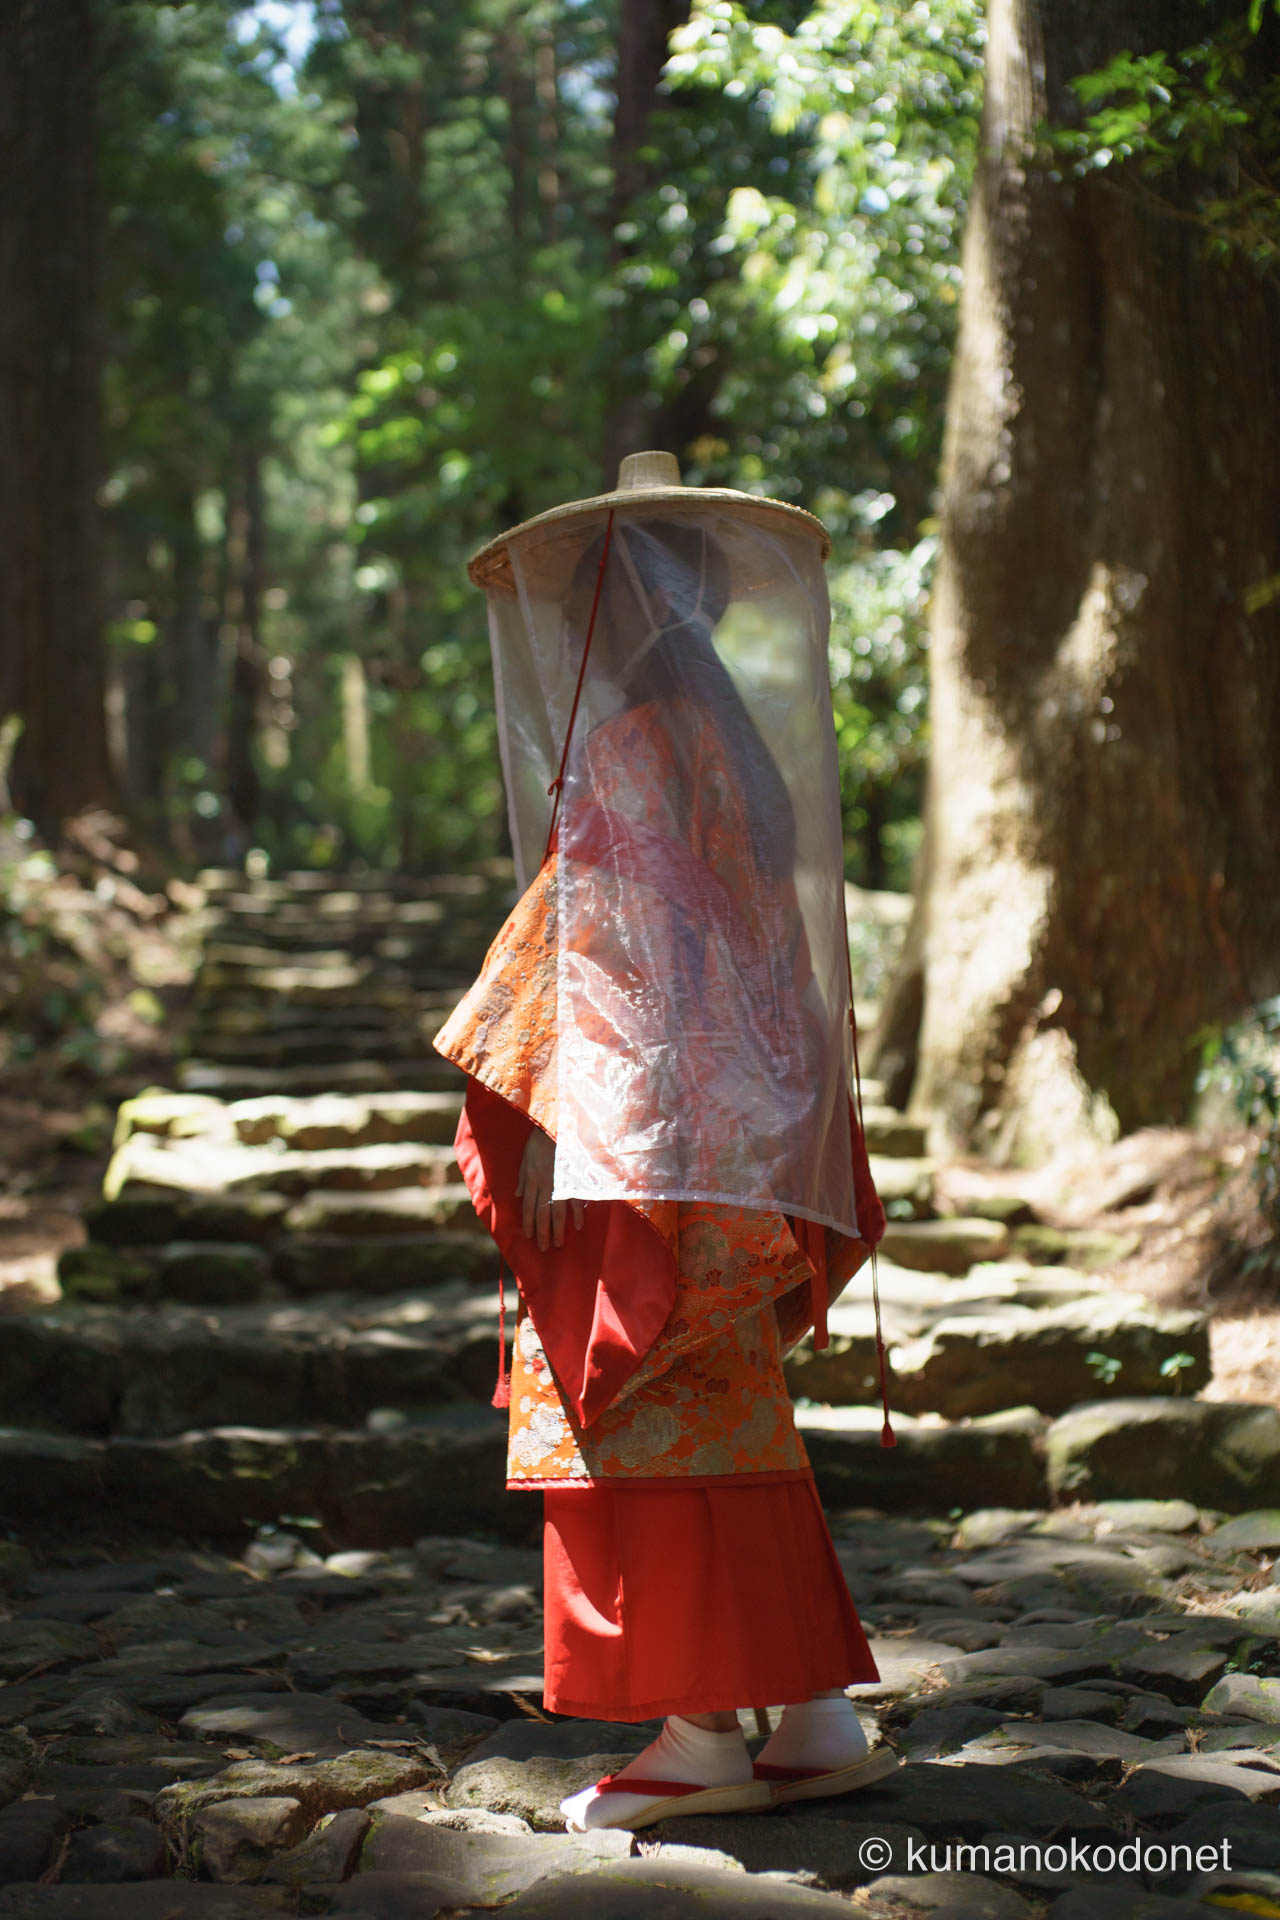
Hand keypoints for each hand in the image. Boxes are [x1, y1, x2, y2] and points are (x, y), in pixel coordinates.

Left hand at [515, 1129, 585, 1251]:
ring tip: (558, 1243)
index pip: (528, 1207)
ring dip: (558, 1228)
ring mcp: (560, 1182)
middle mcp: (545, 1184)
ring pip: (557, 1210)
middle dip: (542, 1232)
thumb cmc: (539, 1141)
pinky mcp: (572, 1178)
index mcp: (532, 1179)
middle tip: (544, 1248)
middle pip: (542, 1213)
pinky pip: (574, 1198)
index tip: (529, 1236)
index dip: (529, 1223)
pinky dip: (576, 1213)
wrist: (555, 1127)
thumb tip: (518, 1196)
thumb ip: (522, 1178)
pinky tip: (577, 1225)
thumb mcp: (525, 1158)